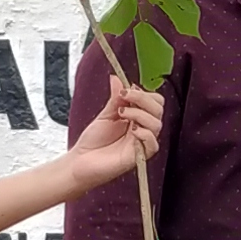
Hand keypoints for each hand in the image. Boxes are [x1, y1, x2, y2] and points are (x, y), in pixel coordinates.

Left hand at [67, 72, 166, 189]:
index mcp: (137, 118)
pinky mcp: (140, 157)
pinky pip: (153, 144)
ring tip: (121, 115)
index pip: (154, 101)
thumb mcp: (105, 115)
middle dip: (142, 99)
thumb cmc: (93, 141)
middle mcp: (143, 129)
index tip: (125, 91)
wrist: (81, 161)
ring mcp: (142, 142)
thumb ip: (115, 98)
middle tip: (124, 98)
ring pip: (157, 124)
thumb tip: (117, 78)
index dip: (143, 94)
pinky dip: (144, 133)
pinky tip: (131, 131)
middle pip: (158, 109)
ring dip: (140, 114)